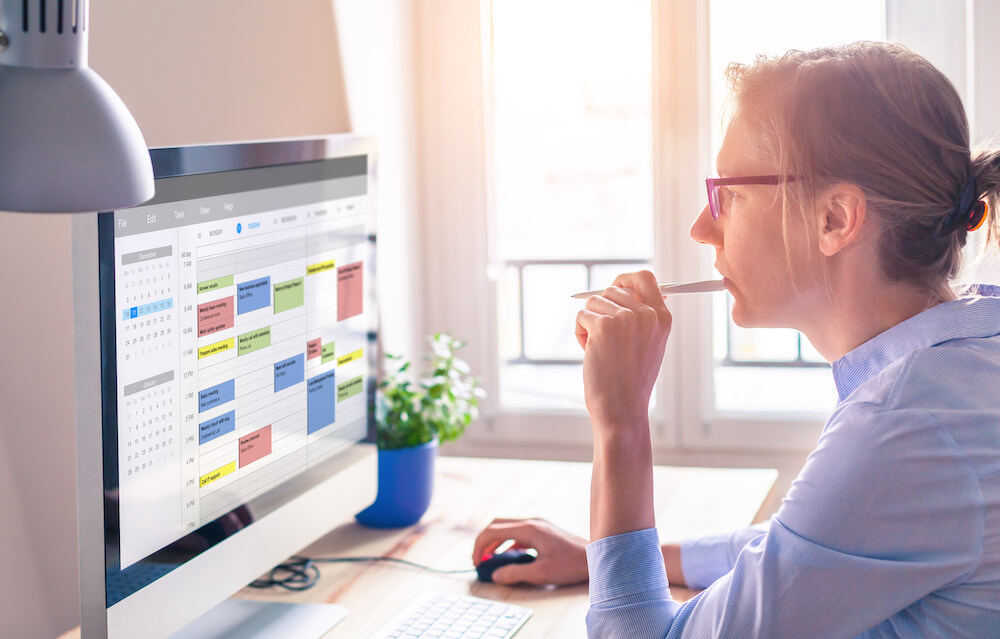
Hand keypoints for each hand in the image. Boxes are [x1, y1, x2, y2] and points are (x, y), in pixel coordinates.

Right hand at [472, 518, 587, 585]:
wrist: (595, 558)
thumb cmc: (571, 564)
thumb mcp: (540, 573)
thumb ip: (515, 573)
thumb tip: (495, 575)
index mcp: (529, 529)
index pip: (493, 530)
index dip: (479, 546)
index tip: (476, 562)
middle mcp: (532, 522)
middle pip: (497, 525)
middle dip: (484, 541)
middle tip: (478, 559)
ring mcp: (538, 525)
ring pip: (507, 528)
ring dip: (495, 542)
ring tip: (490, 560)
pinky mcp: (543, 531)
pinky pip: (518, 533)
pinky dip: (508, 543)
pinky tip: (509, 558)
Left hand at [574, 270, 671, 431]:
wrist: (622, 409)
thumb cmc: (631, 381)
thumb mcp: (649, 344)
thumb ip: (642, 316)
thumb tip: (624, 288)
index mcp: (662, 317)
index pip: (645, 278)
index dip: (625, 279)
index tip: (615, 287)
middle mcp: (646, 314)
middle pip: (612, 289)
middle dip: (601, 310)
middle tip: (604, 338)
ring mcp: (625, 318)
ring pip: (593, 302)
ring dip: (590, 323)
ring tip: (600, 349)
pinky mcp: (603, 326)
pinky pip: (581, 316)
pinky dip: (580, 334)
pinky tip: (590, 353)